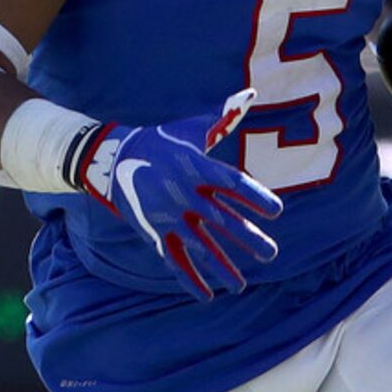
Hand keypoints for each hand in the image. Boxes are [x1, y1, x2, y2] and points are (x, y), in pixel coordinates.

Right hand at [77, 88, 283, 299]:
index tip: (277, 210)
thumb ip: (223, 118)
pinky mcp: (155, 232)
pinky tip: (207, 296)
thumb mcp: (191, 129)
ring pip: (199, 246)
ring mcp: (169, 216)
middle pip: (222, 221)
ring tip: (241, 286)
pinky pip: (174, 260)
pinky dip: (189, 279)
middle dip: (247, 238)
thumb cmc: (163, 141)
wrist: (114, 158)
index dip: (255, 197)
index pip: (233, 184)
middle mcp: (185, 195)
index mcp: (198, 168)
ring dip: (221, 267)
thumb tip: (248, 96)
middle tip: (271, 254)